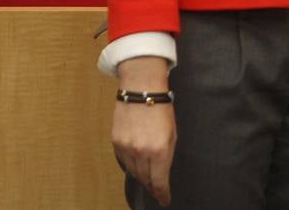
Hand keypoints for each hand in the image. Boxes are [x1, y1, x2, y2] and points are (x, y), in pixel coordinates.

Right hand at [113, 57, 175, 205]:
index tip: (165, 200)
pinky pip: (124, 161)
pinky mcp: (116, 142)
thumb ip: (168, 153)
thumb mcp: (173, 131)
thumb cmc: (162, 108)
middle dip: (152, 186)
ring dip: (141, 178)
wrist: (141, 89)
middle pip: (145, 179)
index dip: (162, 193)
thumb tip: (163, 170)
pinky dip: (131, 166)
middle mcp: (141, 152)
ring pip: (133, 172)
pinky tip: (136, 167)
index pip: (160, 180)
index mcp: (159, 150)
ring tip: (148, 181)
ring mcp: (126, 148)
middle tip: (157, 191)